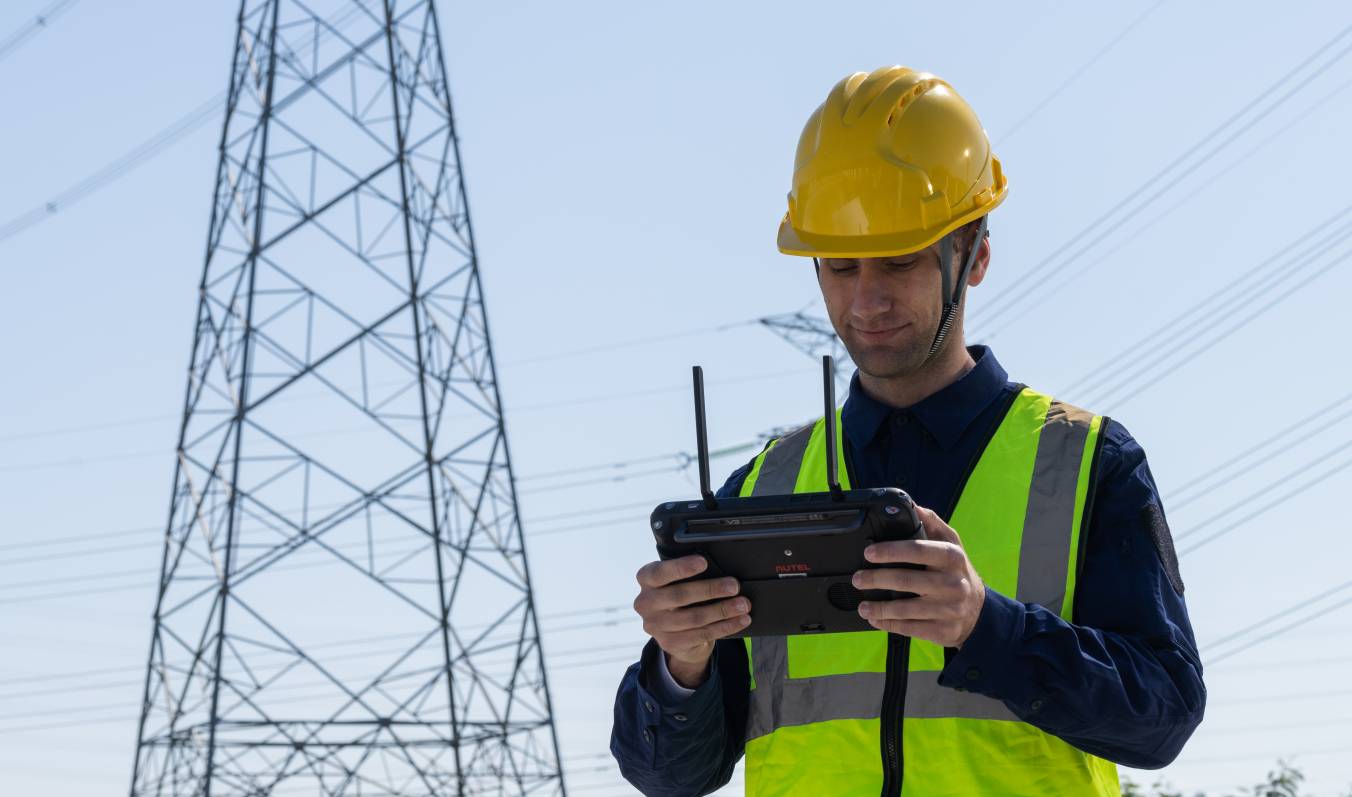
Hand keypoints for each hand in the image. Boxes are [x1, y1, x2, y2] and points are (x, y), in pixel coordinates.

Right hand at [632, 555, 750, 687]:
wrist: (674, 631)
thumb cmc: (680, 595)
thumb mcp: (677, 580)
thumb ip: (688, 573)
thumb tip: (721, 569)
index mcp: (646, 580)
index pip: (659, 572)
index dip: (681, 567)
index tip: (704, 562)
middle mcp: (645, 603)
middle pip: (680, 596)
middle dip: (711, 589)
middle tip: (734, 586)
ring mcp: (655, 626)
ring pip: (694, 617)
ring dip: (723, 610)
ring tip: (743, 604)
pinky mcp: (670, 643)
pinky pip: (702, 634)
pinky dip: (725, 626)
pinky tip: (740, 620)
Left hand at [851, 506, 985, 647]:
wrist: (977, 611)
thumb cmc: (956, 572)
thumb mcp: (951, 544)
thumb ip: (931, 523)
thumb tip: (911, 505)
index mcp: (952, 557)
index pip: (918, 550)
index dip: (891, 551)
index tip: (869, 553)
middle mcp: (953, 583)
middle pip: (906, 580)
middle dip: (876, 580)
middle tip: (858, 578)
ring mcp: (948, 609)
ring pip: (905, 609)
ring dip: (878, 607)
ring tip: (862, 605)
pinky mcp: (943, 631)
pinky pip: (910, 628)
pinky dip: (889, 624)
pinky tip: (876, 619)